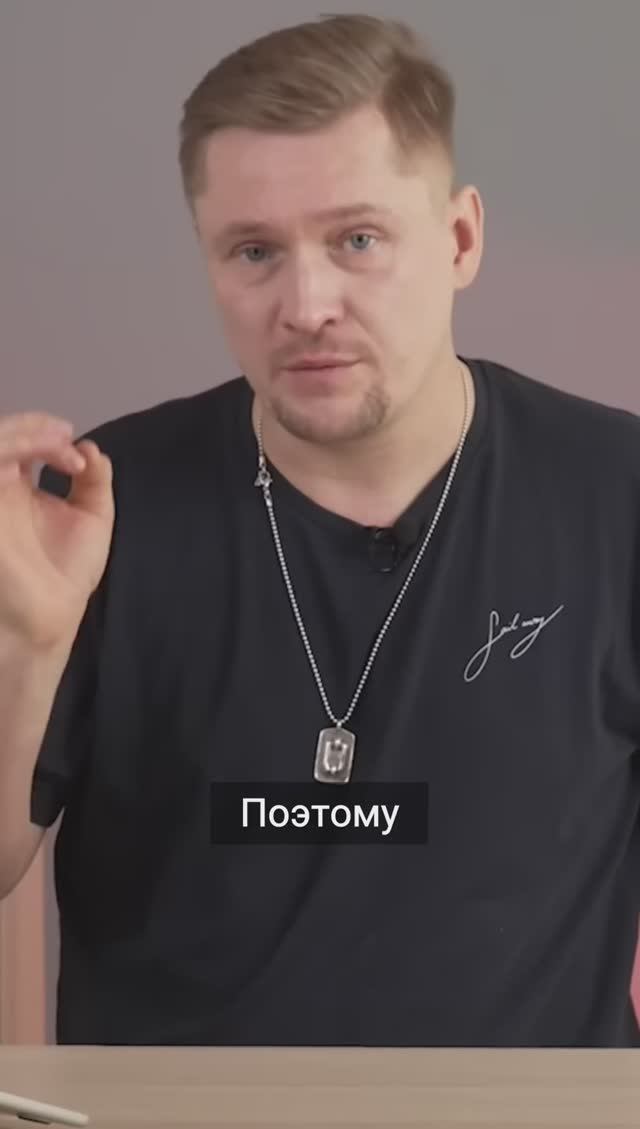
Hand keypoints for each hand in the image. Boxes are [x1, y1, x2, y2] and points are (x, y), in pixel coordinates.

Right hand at [0, 412, 114, 647]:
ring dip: (21, 433)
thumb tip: (90, 447)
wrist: (49, 618)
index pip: (18, 440)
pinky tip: (47, 459)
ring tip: (57, 442)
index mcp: (16, 488)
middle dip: (31, 425)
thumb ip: (94, 480)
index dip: (43, 432)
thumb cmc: (64, 574)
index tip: (77, 453)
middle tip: (63, 434)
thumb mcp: (91, 517)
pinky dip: (11, 448)